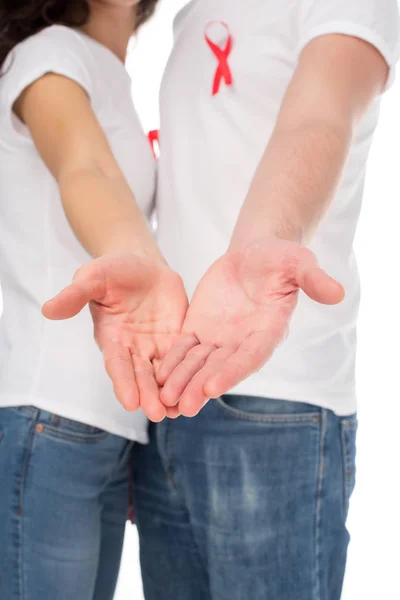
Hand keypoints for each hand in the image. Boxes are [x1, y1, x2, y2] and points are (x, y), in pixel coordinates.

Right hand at [42, 253, 187, 421]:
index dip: (123, 382)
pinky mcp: (179, 338)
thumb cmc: (113, 271)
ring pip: (165, 374)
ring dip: (172, 392)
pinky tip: (201, 390)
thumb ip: (75, 294)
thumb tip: (48, 309)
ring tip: (181, 411)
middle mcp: (135, 348)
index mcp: (113, 338)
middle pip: (143, 376)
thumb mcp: (93, 277)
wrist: (142, 265)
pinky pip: (186, 358)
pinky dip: (191, 374)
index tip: (130, 402)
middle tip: (159, 414)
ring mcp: (158, 346)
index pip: (117, 364)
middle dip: (150, 395)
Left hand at [157, 239, 343, 416]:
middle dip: (202, 386)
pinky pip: (184, 349)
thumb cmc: (279, 257)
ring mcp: (220, 338)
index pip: (250, 356)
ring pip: (199, 363)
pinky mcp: (200, 330)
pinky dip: (172, 362)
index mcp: (268, 330)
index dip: (232, 371)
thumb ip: (313, 278)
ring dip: (183, 381)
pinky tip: (157, 376)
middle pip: (221, 368)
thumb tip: (338, 293)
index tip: (213, 387)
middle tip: (184, 407)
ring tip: (164, 398)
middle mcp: (243, 341)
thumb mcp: (298, 261)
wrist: (253, 255)